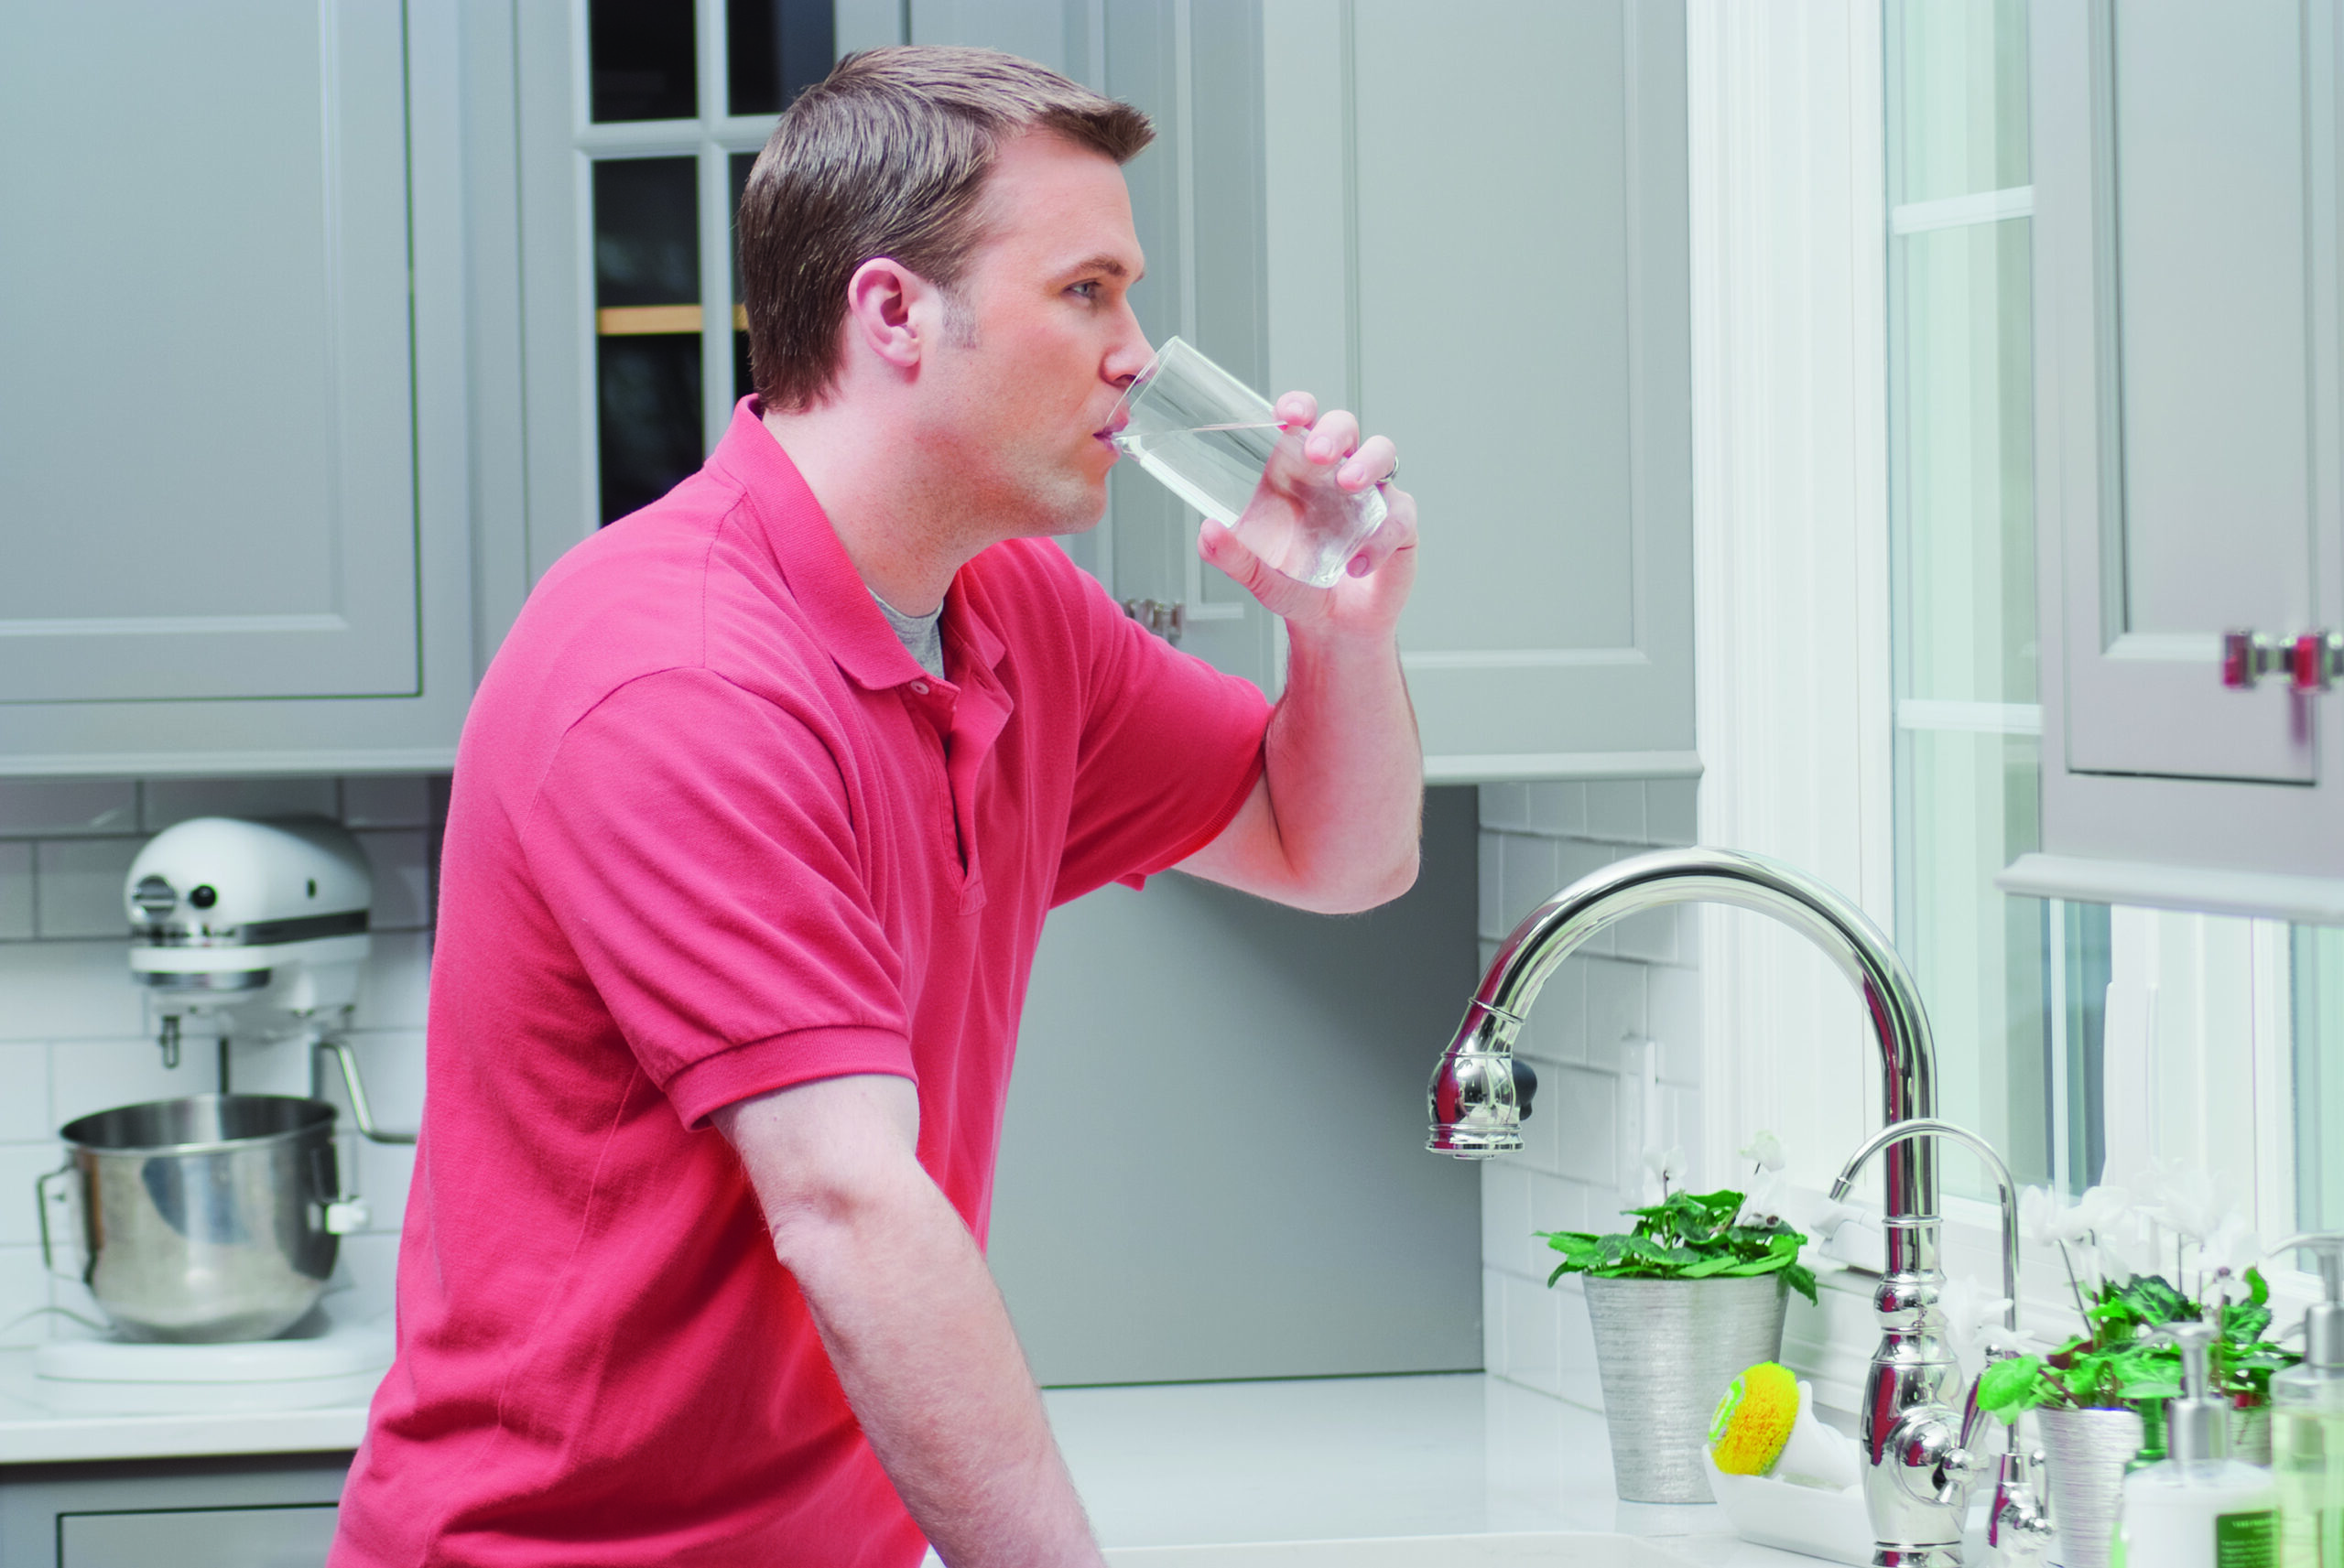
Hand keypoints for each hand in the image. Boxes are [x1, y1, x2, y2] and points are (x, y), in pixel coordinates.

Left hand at [1195, 391, 1416, 638]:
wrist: (1332, 629)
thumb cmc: (1296, 588)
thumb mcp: (1259, 575)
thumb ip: (1233, 556)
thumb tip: (1207, 532)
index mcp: (1299, 471)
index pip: (1302, 423)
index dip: (1299, 407)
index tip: (1288, 413)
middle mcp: (1337, 473)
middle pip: (1344, 427)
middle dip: (1332, 431)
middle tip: (1317, 453)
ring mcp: (1373, 494)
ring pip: (1383, 453)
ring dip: (1367, 462)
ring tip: (1349, 486)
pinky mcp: (1400, 522)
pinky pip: (1400, 514)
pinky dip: (1382, 536)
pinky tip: (1359, 563)